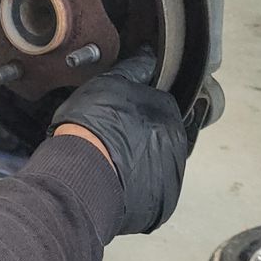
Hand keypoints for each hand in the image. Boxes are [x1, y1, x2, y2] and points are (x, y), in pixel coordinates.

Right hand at [49, 53, 188, 234]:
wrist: (82, 172)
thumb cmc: (94, 124)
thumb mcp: (109, 84)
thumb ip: (132, 69)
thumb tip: (147, 55)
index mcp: (169, 114)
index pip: (160, 106)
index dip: (140, 109)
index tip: (122, 114)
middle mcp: (178, 146)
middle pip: (162, 136)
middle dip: (144, 136)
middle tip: (116, 137)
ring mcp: (171, 178)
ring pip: (158, 163)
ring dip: (142, 161)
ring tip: (114, 160)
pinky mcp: (161, 205)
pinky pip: (151, 190)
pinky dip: (138, 186)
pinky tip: (116, 179)